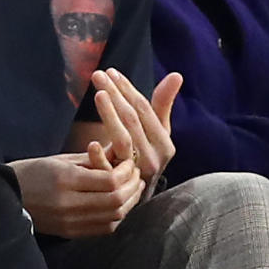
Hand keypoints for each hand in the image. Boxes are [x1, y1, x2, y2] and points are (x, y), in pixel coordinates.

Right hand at [11, 144, 143, 238]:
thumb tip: (120, 151)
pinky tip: (119, 204)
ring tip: (132, 189)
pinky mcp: (71, 233)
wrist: (5, 198)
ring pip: (114, 216)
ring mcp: (70, 221)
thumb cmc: (32, 173)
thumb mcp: (60, 160)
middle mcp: (69, 203)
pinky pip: (104, 228)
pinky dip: (117, 216)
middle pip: (115, 200)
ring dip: (129, 202)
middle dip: (132, 187)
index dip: (126, 172)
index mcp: (65, 179)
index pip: (109, 181)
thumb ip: (92, 159)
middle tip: (136, 176)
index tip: (130, 164)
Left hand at [92, 69, 181, 184]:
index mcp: (164, 144)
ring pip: (122, 140)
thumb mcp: (156, 133)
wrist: (133, 196)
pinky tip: (91, 142)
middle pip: (132, 120)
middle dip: (115, 94)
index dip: (127, 89)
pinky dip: (99, 156)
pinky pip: (108, 169)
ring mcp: (136, 173)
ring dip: (109, 115)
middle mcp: (154, 159)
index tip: (110, 72)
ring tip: (98, 94)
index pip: (144, 109)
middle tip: (97, 75)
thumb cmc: (144, 156)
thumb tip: (177, 74)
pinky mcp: (118, 186)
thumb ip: (162, 105)